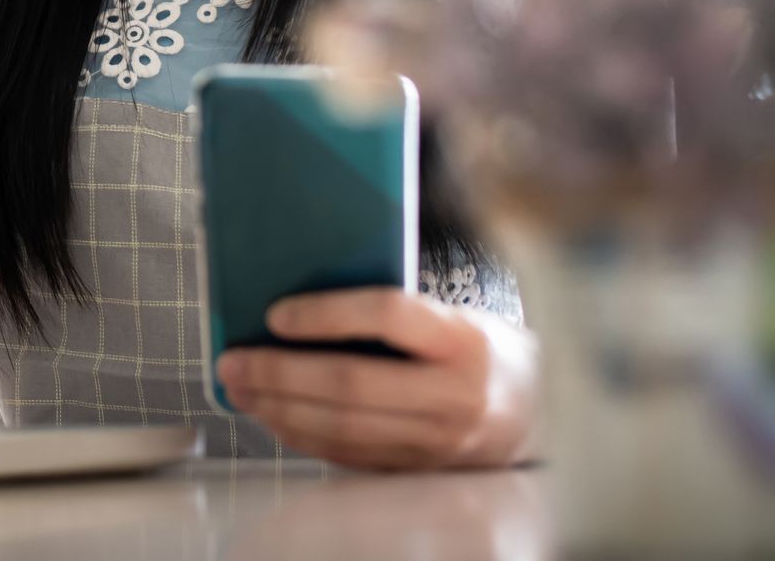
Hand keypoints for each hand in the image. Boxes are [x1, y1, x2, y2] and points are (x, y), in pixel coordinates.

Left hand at [215, 287, 539, 469]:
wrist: (542, 416)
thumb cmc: (483, 352)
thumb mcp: (457, 318)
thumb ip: (398, 314)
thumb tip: (301, 305)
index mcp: (464, 339)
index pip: (389, 316)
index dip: (327, 314)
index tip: (276, 314)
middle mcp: (454, 395)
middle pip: (352, 383)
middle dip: (280, 373)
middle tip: (233, 360)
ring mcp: (438, 441)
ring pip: (344, 427)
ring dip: (279, 409)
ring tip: (239, 389)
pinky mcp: (421, 470)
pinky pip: (350, 455)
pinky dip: (302, 435)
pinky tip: (272, 416)